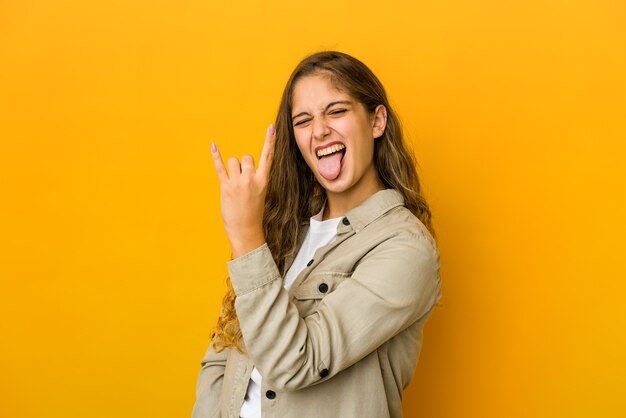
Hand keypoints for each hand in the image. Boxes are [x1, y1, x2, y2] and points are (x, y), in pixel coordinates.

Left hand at [210, 123, 275, 258]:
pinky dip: (215, 156)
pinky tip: (213, 145)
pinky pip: (220, 167)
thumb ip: (254, 179)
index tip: (271, 128)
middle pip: (246, 157)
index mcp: (263, 181)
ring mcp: (238, 182)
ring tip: (234, 184)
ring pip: (233, 161)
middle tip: (242, 181)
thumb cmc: (253, 213)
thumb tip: (244, 166)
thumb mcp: (260, 194)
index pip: (268, 157)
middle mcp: (251, 179)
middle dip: (243, 165)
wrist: (246, 230)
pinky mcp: (225, 186)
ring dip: (232, 169)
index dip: (270, 141)